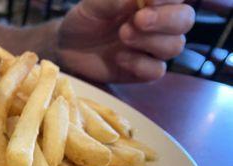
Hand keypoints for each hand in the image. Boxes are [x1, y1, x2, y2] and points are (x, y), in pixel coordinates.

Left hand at [55, 0, 194, 82]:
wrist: (68, 47)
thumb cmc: (86, 19)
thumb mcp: (94, 5)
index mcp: (153, 1)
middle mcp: (159, 23)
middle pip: (185, 20)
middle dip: (166, 20)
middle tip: (139, 19)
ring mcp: (152, 48)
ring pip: (174, 46)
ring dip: (150, 41)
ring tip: (123, 34)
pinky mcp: (142, 71)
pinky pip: (156, 70)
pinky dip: (140, 64)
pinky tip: (119, 57)